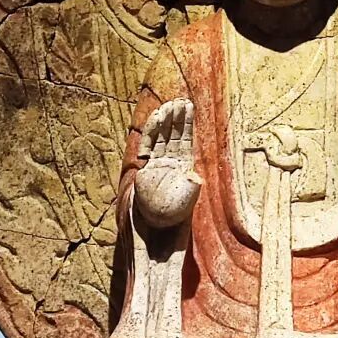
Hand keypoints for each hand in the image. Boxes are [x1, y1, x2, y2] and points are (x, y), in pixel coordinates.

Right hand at [134, 99, 200, 228]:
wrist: (152, 236)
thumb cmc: (172, 221)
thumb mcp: (185, 204)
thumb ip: (190, 189)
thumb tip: (194, 177)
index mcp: (183, 169)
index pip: (184, 140)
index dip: (186, 124)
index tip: (187, 106)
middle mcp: (169, 166)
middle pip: (172, 136)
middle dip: (175, 119)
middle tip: (180, 101)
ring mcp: (155, 168)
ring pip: (159, 139)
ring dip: (163, 122)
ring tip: (168, 106)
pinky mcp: (142, 171)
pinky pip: (146, 148)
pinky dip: (150, 134)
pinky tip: (155, 120)